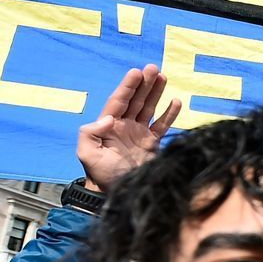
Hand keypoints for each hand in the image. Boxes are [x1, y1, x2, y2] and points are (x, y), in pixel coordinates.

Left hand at [77, 66, 180, 193]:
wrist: (115, 193)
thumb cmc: (99, 174)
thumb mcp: (87, 153)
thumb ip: (91, 133)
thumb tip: (109, 118)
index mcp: (108, 126)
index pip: (120, 101)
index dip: (128, 86)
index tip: (137, 72)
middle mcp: (124, 126)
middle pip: (136, 100)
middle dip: (144, 84)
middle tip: (153, 68)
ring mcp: (139, 134)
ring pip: (149, 109)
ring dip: (156, 93)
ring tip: (163, 77)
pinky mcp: (152, 144)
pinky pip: (162, 125)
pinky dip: (169, 114)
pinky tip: (175, 102)